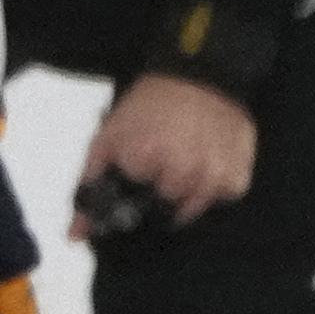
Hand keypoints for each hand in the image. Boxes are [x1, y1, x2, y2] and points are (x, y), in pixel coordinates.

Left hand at [75, 74, 257, 233]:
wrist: (201, 78)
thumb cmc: (150, 107)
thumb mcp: (108, 137)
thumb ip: (89, 185)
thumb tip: (76, 235)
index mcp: (142, 158)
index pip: (130, 204)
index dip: (130, 189)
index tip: (134, 173)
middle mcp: (180, 172)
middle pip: (163, 211)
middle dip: (158, 194)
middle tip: (161, 167)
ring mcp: (212, 178)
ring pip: (193, 210)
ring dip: (185, 193)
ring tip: (183, 163)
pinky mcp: (237, 179)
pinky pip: (221, 201)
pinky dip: (211, 188)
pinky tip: (205, 164)